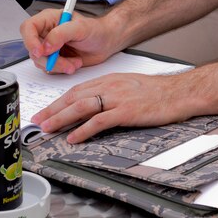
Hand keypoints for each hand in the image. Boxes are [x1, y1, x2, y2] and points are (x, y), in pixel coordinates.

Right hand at [21, 6, 128, 73]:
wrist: (106, 43)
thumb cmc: (96, 30)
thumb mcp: (81, 28)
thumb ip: (61, 34)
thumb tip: (45, 46)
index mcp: (49, 19)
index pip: (28, 28)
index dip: (30, 40)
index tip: (40, 52)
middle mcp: (46, 33)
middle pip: (33, 49)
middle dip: (49, 59)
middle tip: (65, 62)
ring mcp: (49, 47)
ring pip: (40, 61)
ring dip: (57, 66)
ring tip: (75, 63)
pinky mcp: (54, 59)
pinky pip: (48, 69)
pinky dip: (61, 69)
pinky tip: (74, 64)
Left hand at [32, 71, 193, 142]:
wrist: (179, 93)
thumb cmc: (158, 92)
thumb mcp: (130, 86)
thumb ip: (111, 93)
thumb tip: (95, 106)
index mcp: (110, 80)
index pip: (78, 90)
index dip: (59, 101)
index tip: (46, 111)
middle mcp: (111, 86)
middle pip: (74, 97)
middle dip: (53, 110)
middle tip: (38, 121)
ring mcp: (118, 98)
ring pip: (82, 106)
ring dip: (62, 118)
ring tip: (48, 128)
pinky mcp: (126, 111)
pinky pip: (100, 121)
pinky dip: (84, 129)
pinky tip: (74, 137)